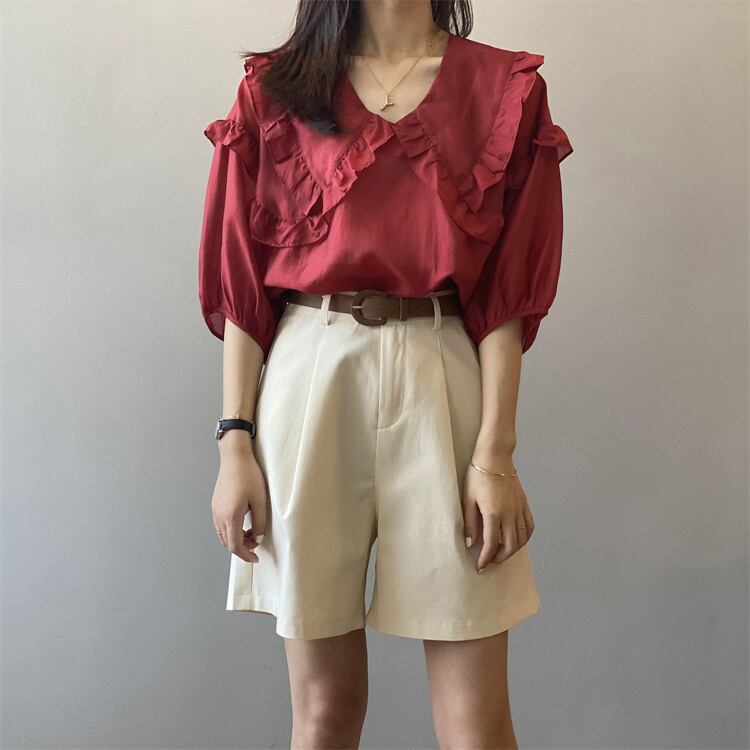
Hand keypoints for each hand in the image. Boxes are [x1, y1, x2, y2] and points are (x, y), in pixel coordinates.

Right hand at [211, 448, 267, 562]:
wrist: (235, 457)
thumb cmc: (248, 475)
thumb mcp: (260, 500)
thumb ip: (260, 522)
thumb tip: (258, 538)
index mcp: (230, 516)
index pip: (235, 546)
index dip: (245, 555)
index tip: (255, 558)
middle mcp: (219, 516)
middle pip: (227, 543)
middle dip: (242, 548)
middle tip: (256, 544)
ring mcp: (215, 510)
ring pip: (222, 535)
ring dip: (235, 539)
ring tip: (250, 533)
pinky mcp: (215, 505)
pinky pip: (220, 525)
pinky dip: (230, 531)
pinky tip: (242, 524)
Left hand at [461, 455, 534, 573]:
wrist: (495, 457)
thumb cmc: (478, 475)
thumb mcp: (468, 498)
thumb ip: (470, 522)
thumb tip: (471, 542)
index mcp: (493, 513)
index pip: (491, 544)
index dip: (485, 558)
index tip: (480, 566)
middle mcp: (510, 513)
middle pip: (509, 545)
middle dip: (500, 558)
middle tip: (489, 561)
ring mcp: (519, 508)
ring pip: (522, 538)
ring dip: (513, 550)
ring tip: (501, 553)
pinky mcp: (524, 503)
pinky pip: (530, 526)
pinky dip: (525, 538)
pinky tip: (517, 540)